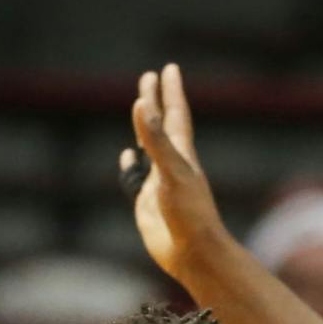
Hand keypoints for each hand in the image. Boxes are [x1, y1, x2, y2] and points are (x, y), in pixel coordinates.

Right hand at [121, 62, 228, 282]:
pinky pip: (136, 177)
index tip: (168, 69)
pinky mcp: (147, 202)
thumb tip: (143, 105)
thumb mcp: (172, 171)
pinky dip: (131, 164)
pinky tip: (128, 157)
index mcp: (181, 154)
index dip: (170, 91)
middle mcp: (171, 164)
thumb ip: (156, 139)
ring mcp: (159, 182)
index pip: (175, 114)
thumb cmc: (189, 214)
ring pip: (149, 148)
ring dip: (144, 129)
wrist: (193, 255)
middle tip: (149, 77)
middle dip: (155, 101)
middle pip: (161, 125)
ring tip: (140, 111)